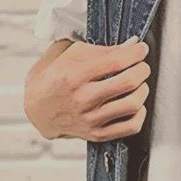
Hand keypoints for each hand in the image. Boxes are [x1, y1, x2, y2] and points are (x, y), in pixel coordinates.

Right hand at [24, 36, 150, 141]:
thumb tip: (132, 45)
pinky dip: (139, 113)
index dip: (137, 53)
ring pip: (133, 104)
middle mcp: (83, 98)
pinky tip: (134, 104)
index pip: (117, 61)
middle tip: (141, 66)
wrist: (37, 109)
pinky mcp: (97, 134)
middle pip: (129, 82)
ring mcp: (91, 119)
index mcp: (75, 75)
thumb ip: (102, 49)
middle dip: (142, 69)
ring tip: (137, 84)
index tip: (141, 50)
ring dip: (142, 90)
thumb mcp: (72, 54)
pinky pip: (131, 126)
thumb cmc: (55, 78)